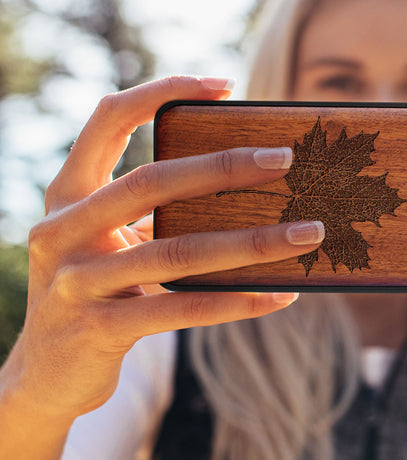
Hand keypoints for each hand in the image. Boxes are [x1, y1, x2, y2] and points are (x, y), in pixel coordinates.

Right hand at [3, 76, 324, 423]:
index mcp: (68, 193)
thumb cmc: (98, 287)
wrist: (46, 374)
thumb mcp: (112, 239)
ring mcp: (76, 282)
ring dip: (253, 241)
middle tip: (284, 158)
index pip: (109, 118)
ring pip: (178, 251)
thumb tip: (249, 181)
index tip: (224, 85)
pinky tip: (280, 295)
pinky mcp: (99, 330)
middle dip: (224, 166)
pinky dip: (238, 301)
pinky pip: (183, 308)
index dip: (162, 91)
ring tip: (308, 233)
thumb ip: (155, 210)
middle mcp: (62, 230)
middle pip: (151, 181)